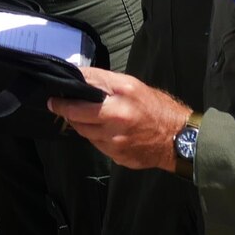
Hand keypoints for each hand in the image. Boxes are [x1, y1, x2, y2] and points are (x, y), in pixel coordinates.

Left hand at [48, 67, 191, 170]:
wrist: (179, 140)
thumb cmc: (157, 108)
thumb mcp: (132, 86)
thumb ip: (104, 81)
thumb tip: (80, 77)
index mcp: (121, 96)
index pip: (84, 89)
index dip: (67, 92)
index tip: (55, 93)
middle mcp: (116, 118)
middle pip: (77, 115)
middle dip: (64, 110)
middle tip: (56, 105)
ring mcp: (115, 140)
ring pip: (84, 132)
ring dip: (80, 124)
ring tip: (81, 116)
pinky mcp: (117, 156)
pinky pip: (97, 144)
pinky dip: (95, 136)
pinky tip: (102, 131)